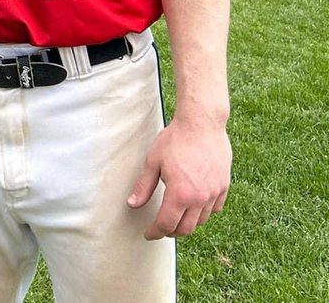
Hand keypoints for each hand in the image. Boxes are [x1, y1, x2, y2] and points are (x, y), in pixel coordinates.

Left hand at [127, 116, 230, 239]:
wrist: (202, 124)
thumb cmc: (174, 140)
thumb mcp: (152, 162)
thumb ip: (144, 186)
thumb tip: (132, 204)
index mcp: (180, 194)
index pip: (167, 224)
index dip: (155, 232)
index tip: (148, 234)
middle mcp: (200, 198)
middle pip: (186, 228)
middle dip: (171, 231)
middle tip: (160, 228)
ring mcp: (215, 193)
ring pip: (202, 221)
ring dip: (188, 223)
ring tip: (175, 217)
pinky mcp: (224, 186)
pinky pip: (215, 209)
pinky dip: (203, 212)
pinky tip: (194, 206)